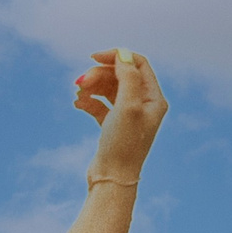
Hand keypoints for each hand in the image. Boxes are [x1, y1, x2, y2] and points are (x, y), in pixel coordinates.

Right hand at [73, 48, 166, 183]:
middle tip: (81, 81)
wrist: (112, 179)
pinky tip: (78, 104)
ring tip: (77, 93)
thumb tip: (122, 53)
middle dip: (99, 75)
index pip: (138, 64)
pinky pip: (100, 105)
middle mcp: (144, 105)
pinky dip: (89, 101)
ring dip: (92, 87)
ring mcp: (128, 116)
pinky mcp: (113, 126)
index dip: (117, 57)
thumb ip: (127, 77)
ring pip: (108, 90)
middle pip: (120, 76)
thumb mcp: (128, 106)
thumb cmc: (123, 144)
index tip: (93, 58)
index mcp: (154, 99)